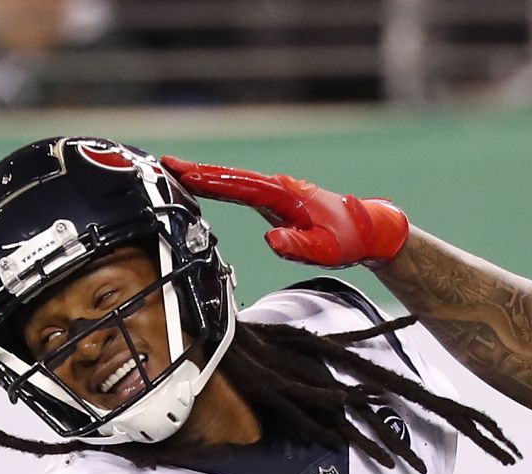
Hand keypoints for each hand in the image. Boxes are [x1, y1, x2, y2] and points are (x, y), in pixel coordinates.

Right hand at [160, 156, 408, 267]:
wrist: (367, 229)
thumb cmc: (347, 240)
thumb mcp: (325, 250)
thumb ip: (298, 246)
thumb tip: (270, 241)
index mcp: (283, 194)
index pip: (239, 184)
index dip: (210, 179)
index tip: (181, 172)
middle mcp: (276, 187)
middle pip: (230, 177)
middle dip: (198, 171)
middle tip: (164, 165)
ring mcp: (275, 191)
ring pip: (235, 181)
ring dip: (206, 176)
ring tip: (174, 172)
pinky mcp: (276, 199)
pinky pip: (242, 189)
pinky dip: (221, 185)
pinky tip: (205, 185)